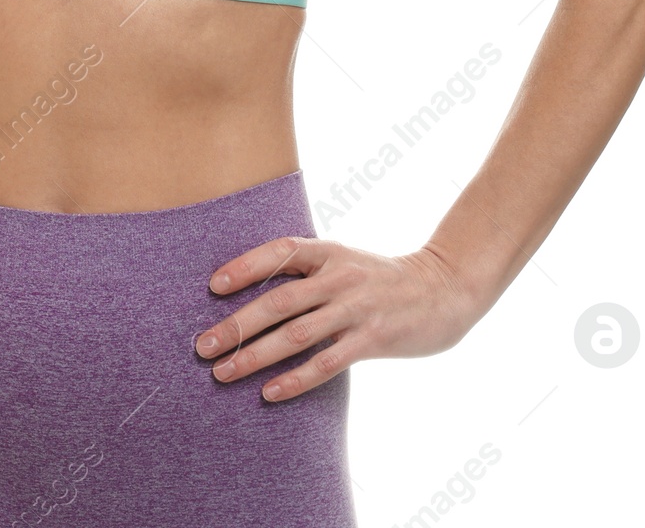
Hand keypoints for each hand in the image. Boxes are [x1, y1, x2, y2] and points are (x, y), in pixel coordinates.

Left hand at [194, 237, 481, 401]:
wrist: (442, 290)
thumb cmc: (379, 277)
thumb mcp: (343, 259)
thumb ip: (306, 270)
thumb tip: (252, 287)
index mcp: (328, 251)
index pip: (280, 252)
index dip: (245, 266)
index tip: (212, 287)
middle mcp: (339, 277)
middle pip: (279, 301)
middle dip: (237, 325)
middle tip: (202, 346)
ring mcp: (357, 309)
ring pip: (297, 336)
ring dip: (256, 356)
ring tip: (223, 372)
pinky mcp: (373, 339)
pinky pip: (327, 364)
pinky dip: (295, 380)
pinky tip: (269, 393)